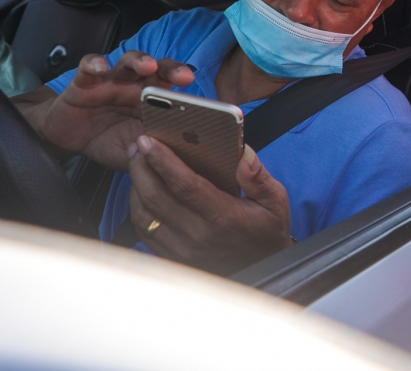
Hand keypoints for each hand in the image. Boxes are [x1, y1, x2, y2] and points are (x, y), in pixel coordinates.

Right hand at [33, 51, 193, 170]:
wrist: (69, 138)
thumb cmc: (107, 141)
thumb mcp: (131, 152)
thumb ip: (149, 155)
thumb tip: (172, 161)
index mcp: (151, 102)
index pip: (173, 89)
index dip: (187, 93)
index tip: (202, 98)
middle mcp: (135, 86)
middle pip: (157, 70)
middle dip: (171, 70)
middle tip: (182, 76)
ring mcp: (110, 82)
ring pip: (128, 63)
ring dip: (139, 61)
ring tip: (147, 66)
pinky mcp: (83, 83)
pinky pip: (88, 68)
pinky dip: (93, 64)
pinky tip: (99, 66)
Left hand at [127, 136, 291, 274]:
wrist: (264, 269)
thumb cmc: (267, 233)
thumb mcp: (275, 202)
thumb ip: (258, 177)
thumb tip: (243, 152)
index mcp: (224, 217)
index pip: (185, 185)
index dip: (163, 161)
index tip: (149, 141)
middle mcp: (199, 236)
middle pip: (156, 197)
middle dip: (141, 167)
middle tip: (138, 146)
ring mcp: (183, 250)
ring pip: (144, 215)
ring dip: (135, 187)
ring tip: (137, 164)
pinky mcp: (174, 258)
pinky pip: (144, 232)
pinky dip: (137, 209)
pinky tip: (141, 192)